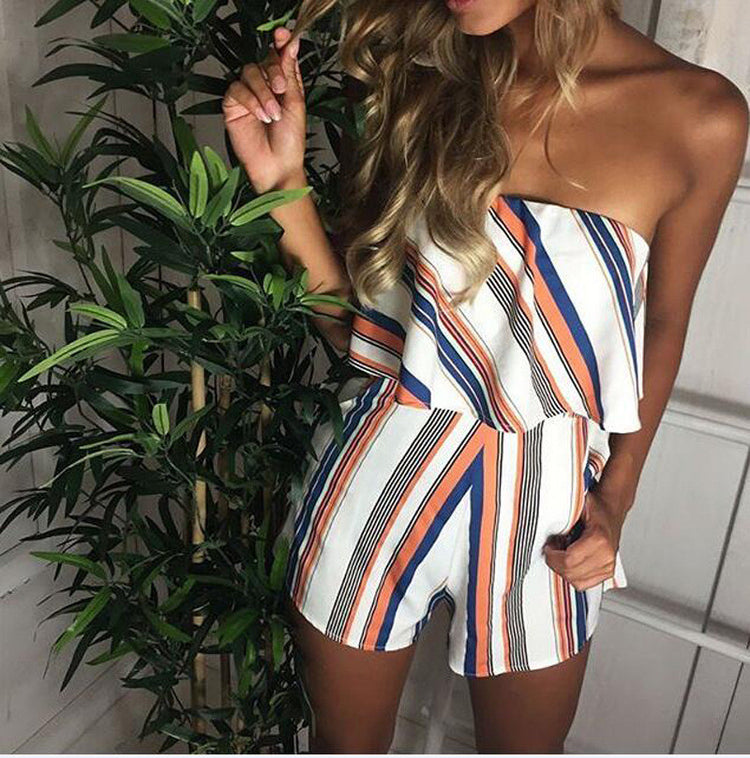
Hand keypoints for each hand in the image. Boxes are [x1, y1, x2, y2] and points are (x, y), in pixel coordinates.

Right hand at [222, 26, 306, 193]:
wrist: (277, 167)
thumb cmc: (290, 142)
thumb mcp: (295, 104)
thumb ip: (290, 74)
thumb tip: (290, 44)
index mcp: (283, 85)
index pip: (278, 56)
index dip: (280, 44)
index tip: (283, 35)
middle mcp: (264, 87)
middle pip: (262, 62)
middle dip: (273, 72)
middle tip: (282, 90)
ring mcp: (247, 96)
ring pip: (248, 73)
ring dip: (263, 92)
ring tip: (273, 114)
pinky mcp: (232, 107)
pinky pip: (236, 90)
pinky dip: (250, 100)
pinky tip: (261, 116)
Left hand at [542, 487, 627, 590]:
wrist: (611, 510)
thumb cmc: (595, 508)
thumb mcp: (577, 506)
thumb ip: (563, 517)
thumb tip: (545, 523)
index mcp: (599, 540)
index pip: (568, 561)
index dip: (552, 556)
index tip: (548, 547)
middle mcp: (607, 556)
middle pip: (571, 574)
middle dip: (556, 563)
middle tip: (552, 549)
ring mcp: (609, 566)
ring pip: (577, 582)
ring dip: (564, 570)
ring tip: (562, 554)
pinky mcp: (608, 573)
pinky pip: (585, 584)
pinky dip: (573, 576)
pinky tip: (570, 562)